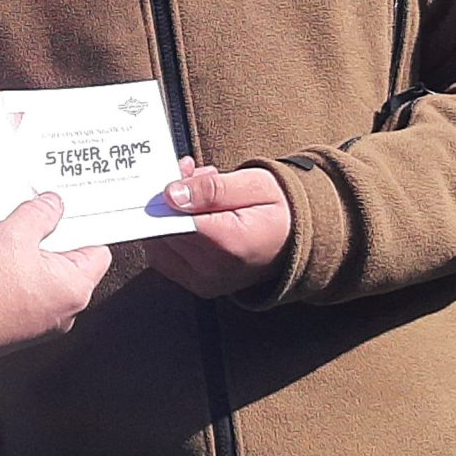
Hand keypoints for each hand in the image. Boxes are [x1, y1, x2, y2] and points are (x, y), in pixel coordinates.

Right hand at [0, 192, 110, 345]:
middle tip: (28, 232)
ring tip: (5, 252)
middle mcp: (63, 313)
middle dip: (50, 247)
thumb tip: (50, 205)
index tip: (69, 218)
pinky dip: (13, 285)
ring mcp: (40, 325)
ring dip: (28, 266)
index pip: (97, 252)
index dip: (83, 230)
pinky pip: (24, 300)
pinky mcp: (17, 331)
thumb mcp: (16, 232)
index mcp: (74, 289)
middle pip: (68, 268)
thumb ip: (40, 213)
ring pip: (43, 284)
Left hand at [144, 161, 293, 297]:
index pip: (174, 219)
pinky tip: (192, 215)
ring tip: (199, 194)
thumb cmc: (280, 210)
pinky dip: (170, 232)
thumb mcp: (254, 185)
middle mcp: (213, 269)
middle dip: (170, 199)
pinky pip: (164, 256)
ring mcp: (204, 281)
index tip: (181, 171)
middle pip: (164, 230)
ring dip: (169, 215)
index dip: (169, 192)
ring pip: (159, 243)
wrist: (297, 241)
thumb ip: (212, 189)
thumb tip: (172, 194)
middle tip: (194, 174)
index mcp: (229, 243)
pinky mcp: (197, 284)